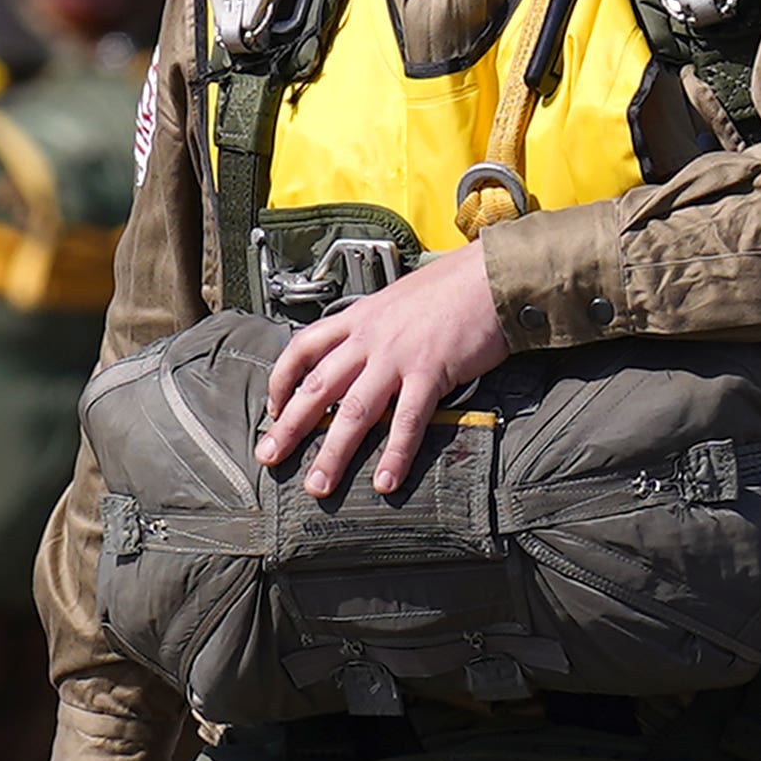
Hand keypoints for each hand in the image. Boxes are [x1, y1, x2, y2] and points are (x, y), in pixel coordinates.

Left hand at [259, 247, 511, 500]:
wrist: (491, 275)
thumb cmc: (453, 286)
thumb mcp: (398, 298)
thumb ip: (377, 326)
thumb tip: (368, 352)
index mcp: (359, 317)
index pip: (303, 347)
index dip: (282, 380)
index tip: (274, 408)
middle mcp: (369, 338)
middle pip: (317, 387)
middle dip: (290, 426)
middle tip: (269, 458)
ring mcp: (397, 356)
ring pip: (353, 411)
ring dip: (333, 452)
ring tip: (318, 485)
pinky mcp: (430, 372)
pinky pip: (406, 421)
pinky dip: (394, 454)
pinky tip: (385, 482)